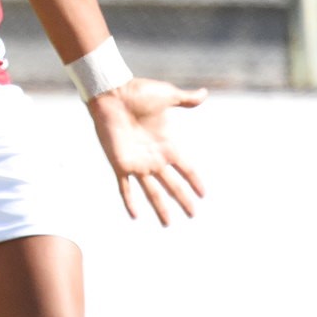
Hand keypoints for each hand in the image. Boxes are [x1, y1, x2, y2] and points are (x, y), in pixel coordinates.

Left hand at [87, 78, 207, 224]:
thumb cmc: (138, 92)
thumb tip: (204, 93)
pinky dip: (129, 201)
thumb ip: (185, 99)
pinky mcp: (120, 164)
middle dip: (183, 200)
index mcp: (167, 144)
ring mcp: (137, 163)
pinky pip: (125, 187)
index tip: (204, 194)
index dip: (195, 181)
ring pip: (152, 192)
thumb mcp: (167, 96)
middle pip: (172, 185)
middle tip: (192, 215)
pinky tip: (135, 216)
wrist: (112, 93)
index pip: (185, 168)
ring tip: (168, 224)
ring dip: (160, 208)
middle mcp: (154, 158)